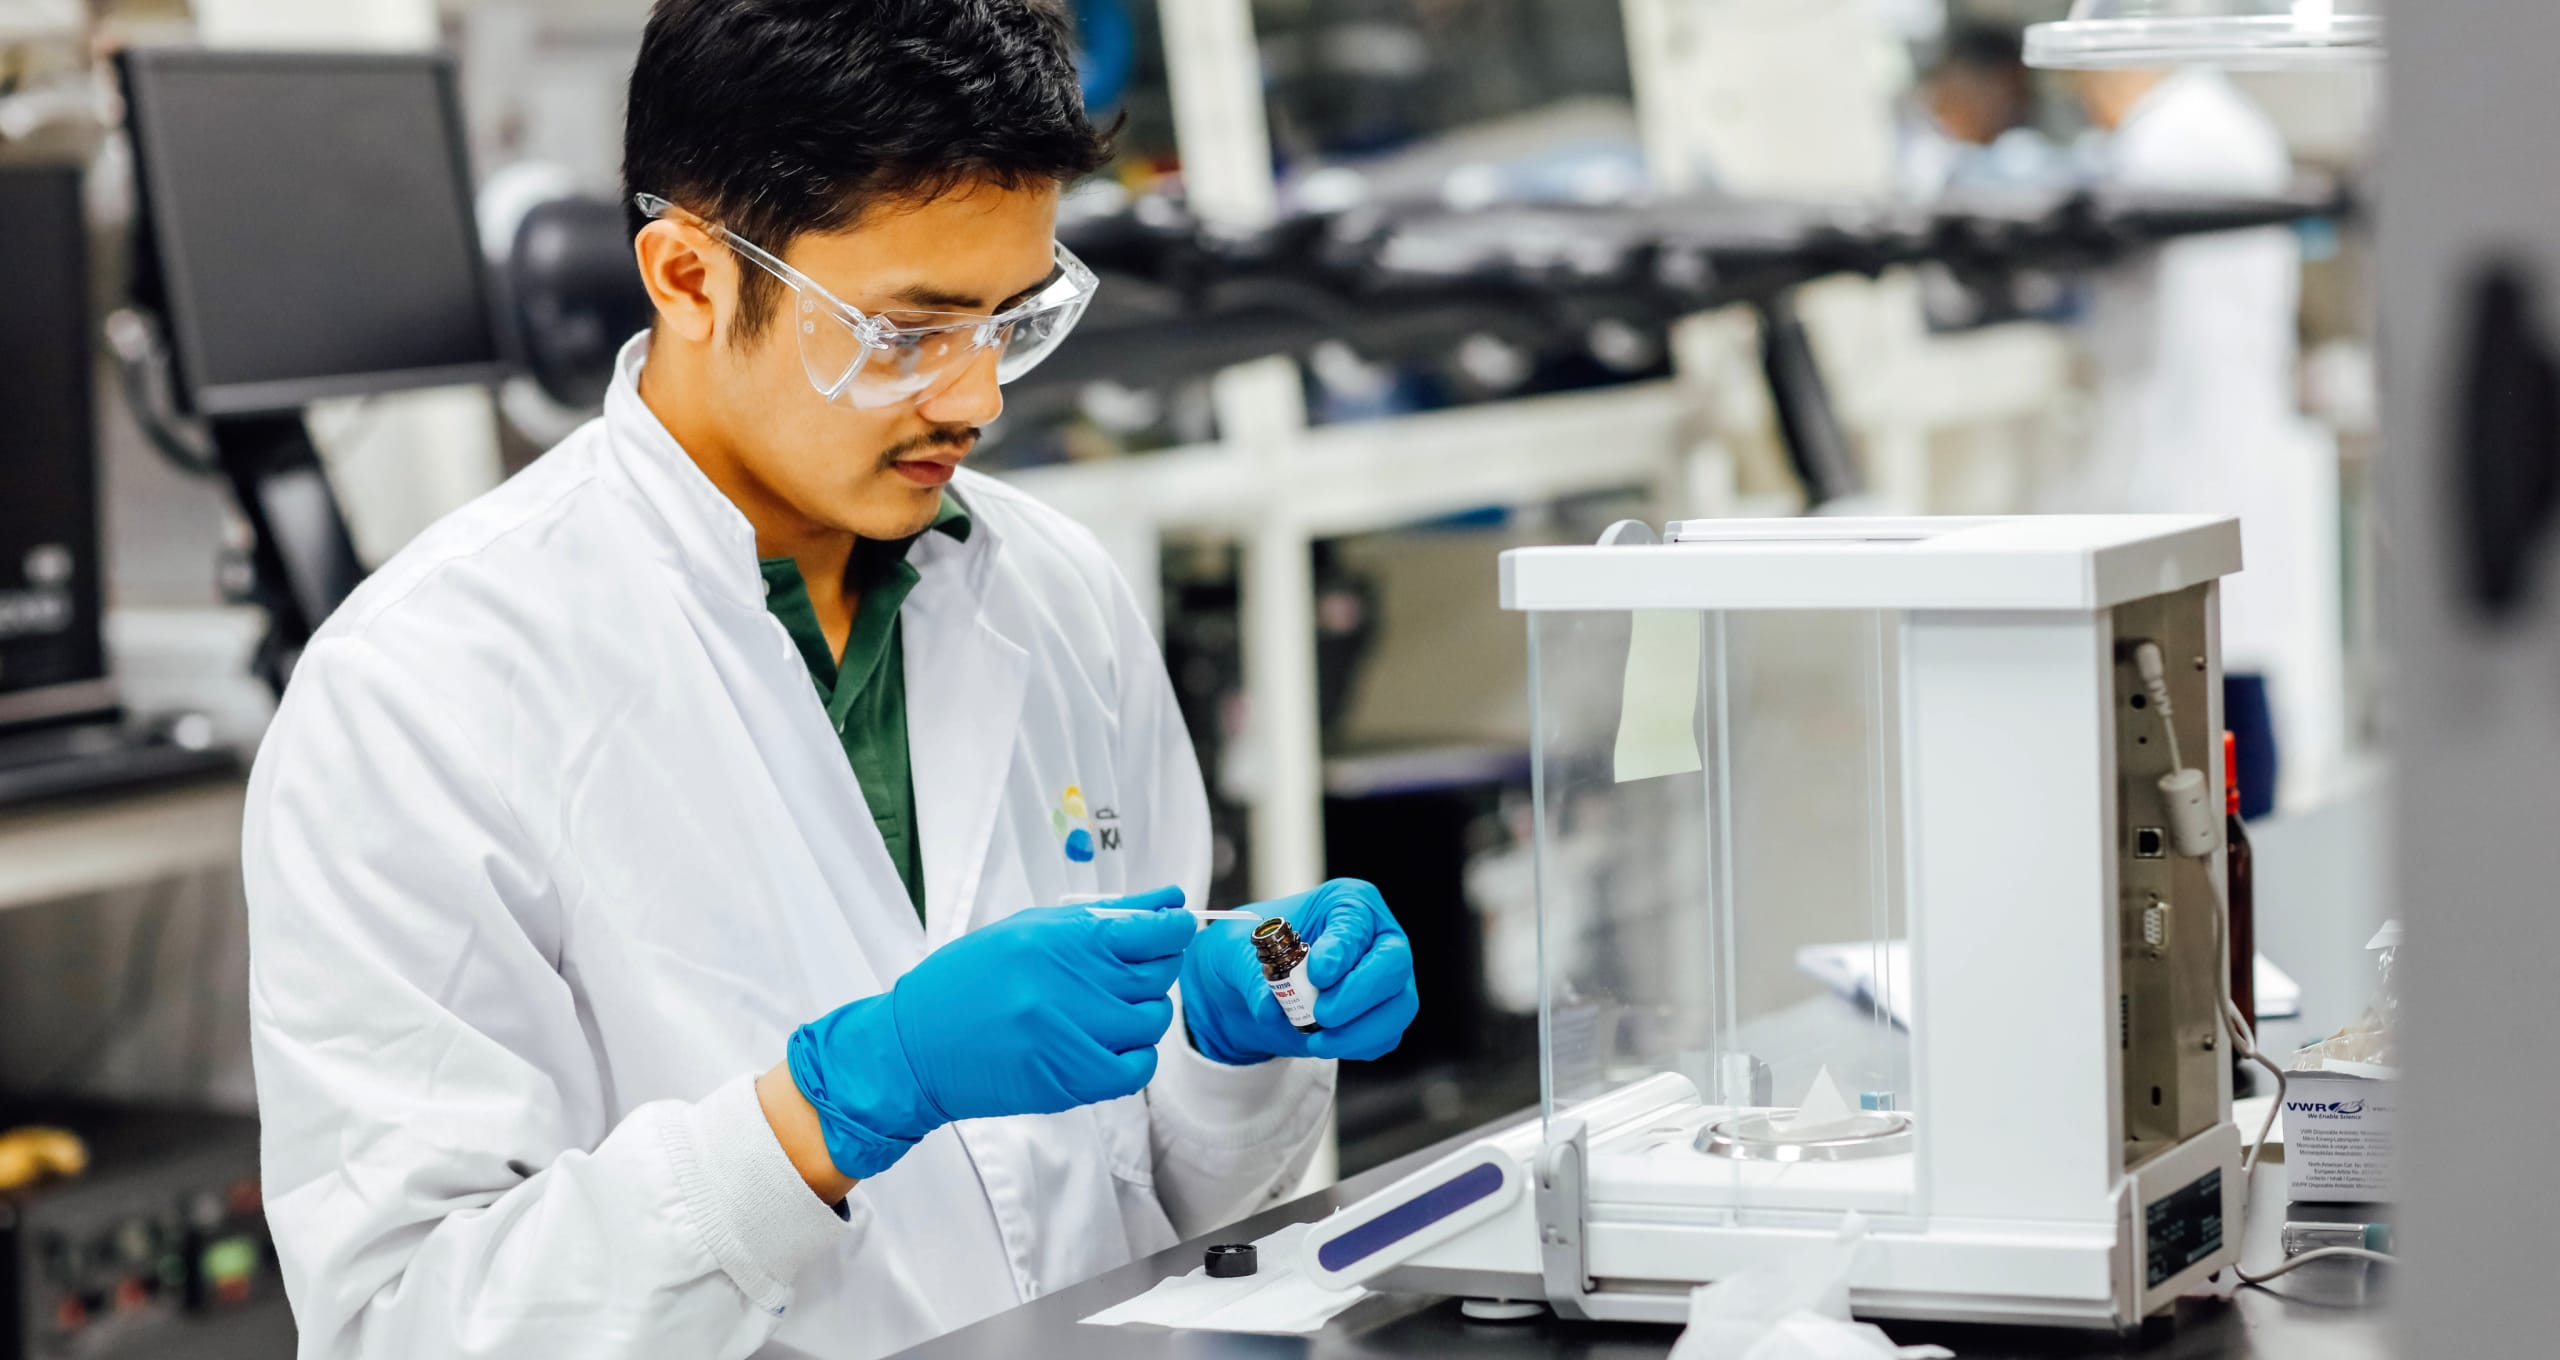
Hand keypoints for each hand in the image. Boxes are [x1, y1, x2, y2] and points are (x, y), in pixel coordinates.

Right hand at [784, 885, 1193, 1179]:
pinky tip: (1111, 1045)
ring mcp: (1069, 1035)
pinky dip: (1135, 1057)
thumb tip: (1170, 903)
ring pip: (1150, 1021)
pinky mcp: (1067, 1080)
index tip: (1176, 930)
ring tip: (1108, 1010)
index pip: (1151, 932)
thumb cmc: (969, 980)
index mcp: (1057, 939)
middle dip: (1157, 969)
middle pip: (1156, 975)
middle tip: (1131, 972)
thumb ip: (1103, 917)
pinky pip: (1136, 1069)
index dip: (1174, 931)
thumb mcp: (1029, 930)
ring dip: (1142, 1014)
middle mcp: (1067, 984)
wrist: (915, 1046)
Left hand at [1179, 878, 1417, 1064]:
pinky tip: (1322, 1042)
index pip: (1357, 924)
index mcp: (1346, 903)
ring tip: (1315, 1039)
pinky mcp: (1382, 1014)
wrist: (1247, 989)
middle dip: (1358, 994)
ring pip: (1398, 1006)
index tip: (1318, 974)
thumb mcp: (1232, 950)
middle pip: (1393, 964)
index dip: (1342, 951)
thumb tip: (1270, 1008)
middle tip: (1321, 1013)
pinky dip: (1356, 1046)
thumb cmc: (1250, 952)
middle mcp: (1375, 937)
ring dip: (1358, 1031)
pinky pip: (1386, 1036)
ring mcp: (1385, 978)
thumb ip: (1250, 975)